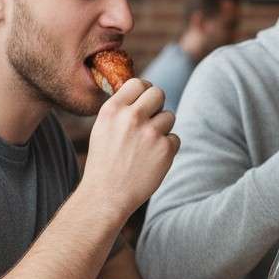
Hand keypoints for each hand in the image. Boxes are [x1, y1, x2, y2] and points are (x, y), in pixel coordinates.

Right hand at [81, 78, 178, 222]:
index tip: (145, 99)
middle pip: (158, 93)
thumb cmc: (104, 162)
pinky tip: (152, 160)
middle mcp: (131, 117)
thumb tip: (143, 92)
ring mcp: (150, 132)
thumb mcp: (103, 128)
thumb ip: (121, 110)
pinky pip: (174, 138)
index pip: (138, 83)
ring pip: (169, 116)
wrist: (107, 195)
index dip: (145, 90)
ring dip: (163, 128)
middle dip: (158, 105)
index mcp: (112, 110)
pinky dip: (167, 148)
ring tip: (146, 146)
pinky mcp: (166, 148)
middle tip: (151, 120)